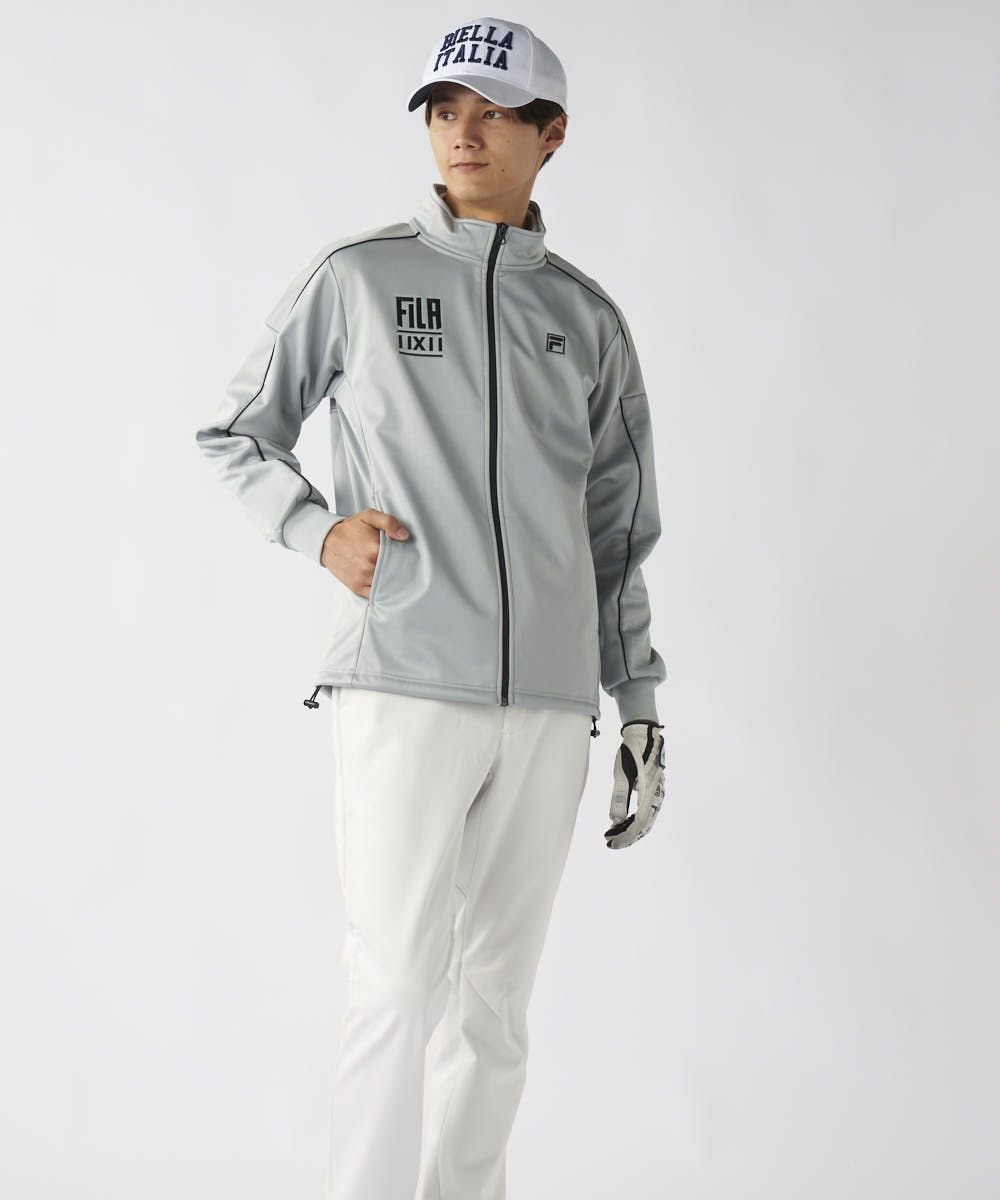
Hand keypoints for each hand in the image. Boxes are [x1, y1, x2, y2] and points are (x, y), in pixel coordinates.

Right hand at [321, 507, 408, 596]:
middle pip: (395, 571)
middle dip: (400, 569)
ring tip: (393, 574)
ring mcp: (363, 577)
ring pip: (387, 583)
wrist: (326, 542)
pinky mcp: (357, 587)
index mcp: (375, 547)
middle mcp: (369, 564)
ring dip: (392, 580)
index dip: (405, 556)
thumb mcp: (368, 516)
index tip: (407, 555)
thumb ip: (388, 522)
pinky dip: (382, 591)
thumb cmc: (349, 529)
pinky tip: (385, 584)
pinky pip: (376, 594)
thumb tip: (404, 535)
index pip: (400, 556)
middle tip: (402, 565)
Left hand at [604, 720, 665, 848]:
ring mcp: (656, 793)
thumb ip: (620, 797)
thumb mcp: (622, 773)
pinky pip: (646, 811)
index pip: (638, 824)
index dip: (625, 837)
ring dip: (629, 829)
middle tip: (609, 842)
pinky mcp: (653, 789)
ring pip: (645, 819)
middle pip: (643, 825)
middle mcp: (656, 796)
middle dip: (626, 836)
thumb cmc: (633, 751)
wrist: (645, 734)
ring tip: (613, 833)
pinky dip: (634, 819)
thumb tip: (614, 820)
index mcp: (650, 793)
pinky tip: (622, 820)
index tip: (611, 843)